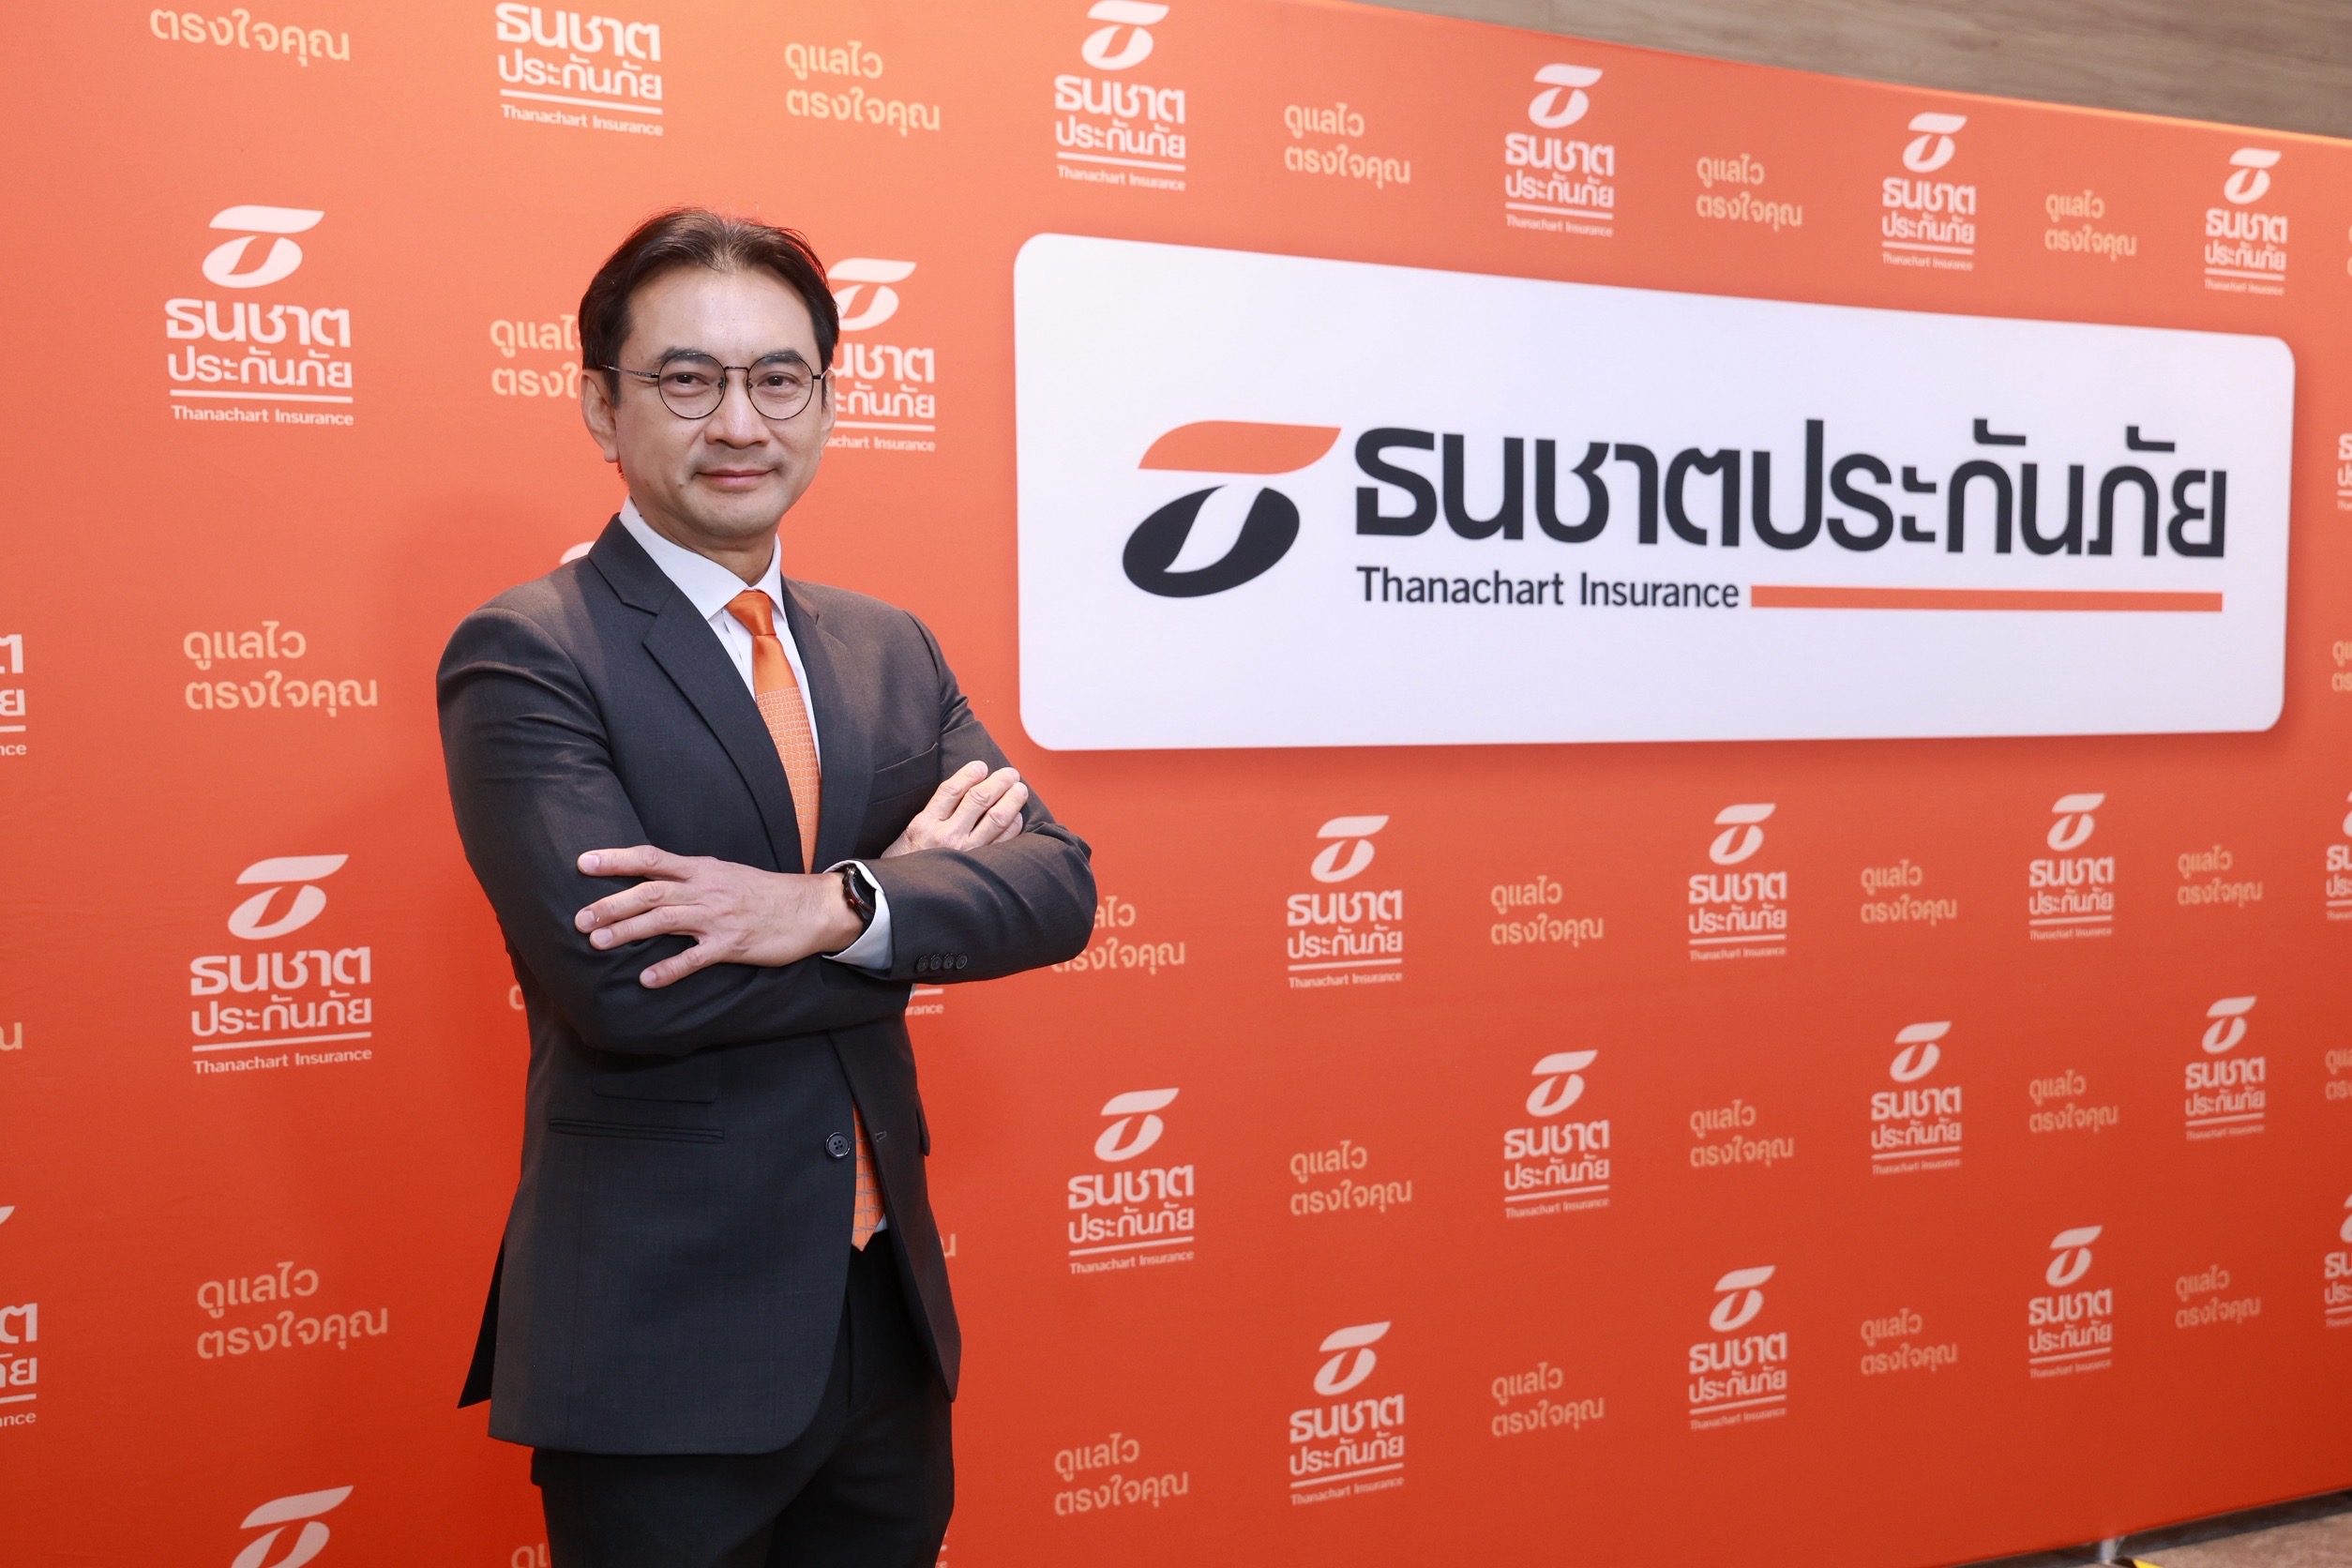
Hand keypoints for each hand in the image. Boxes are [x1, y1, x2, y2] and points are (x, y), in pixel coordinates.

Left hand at [573, 846, 863, 987]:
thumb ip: (691, 877)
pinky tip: (647, 980)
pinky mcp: (733, 944)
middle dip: (611, 904)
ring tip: (598, 943)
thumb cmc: (765, 892)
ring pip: (665, 920)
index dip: (616, 860)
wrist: (811, 907)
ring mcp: (718, 917)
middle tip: (579, 919)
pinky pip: (695, 958)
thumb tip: (653, 881)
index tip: (583, 863)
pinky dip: (669, 969)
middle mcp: (706, 889)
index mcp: (702, 869)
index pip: (651, 858)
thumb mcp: (726, 874)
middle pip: (650, 891)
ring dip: (629, 932)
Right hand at [882, 760, 1028, 857]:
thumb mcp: (908, 833)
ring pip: (997, 818)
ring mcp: (965, 853)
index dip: (970, 773)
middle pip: (979, 799)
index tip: (981, 766)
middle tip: (1010, 773)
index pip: (952, 789)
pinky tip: (1016, 816)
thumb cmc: (907, 864)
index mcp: (924, 824)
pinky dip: (1013, 825)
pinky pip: (1003, 841)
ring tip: (1019, 789)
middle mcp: (946, 837)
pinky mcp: (979, 867)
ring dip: (1012, 799)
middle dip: (998, 781)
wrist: (903, 898)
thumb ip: (932, 813)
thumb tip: (963, 789)